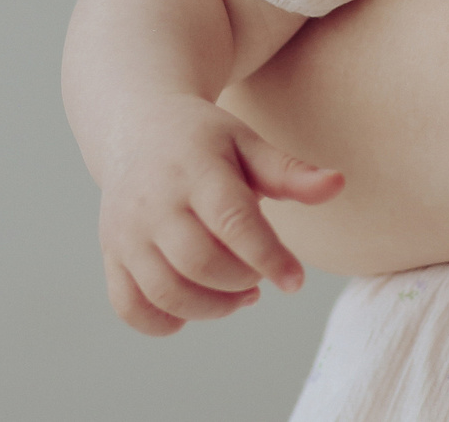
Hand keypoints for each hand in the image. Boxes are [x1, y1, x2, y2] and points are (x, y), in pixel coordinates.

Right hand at [93, 94, 344, 335]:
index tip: (295, 280)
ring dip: (212, 308)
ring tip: (240, 294)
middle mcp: (153, 203)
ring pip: (167, 293)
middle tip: (261, 274)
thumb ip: (289, 171)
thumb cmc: (204, 140)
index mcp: (194, 170)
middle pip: (199, 263)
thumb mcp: (248, 142)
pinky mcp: (111, 256)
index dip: (268, 257)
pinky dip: (165, 322)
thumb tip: (338, 184)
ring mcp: (126, 232)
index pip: (232, 222)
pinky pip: (131, 308)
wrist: (137, 127)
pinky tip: (196, 304)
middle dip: (242, 280)